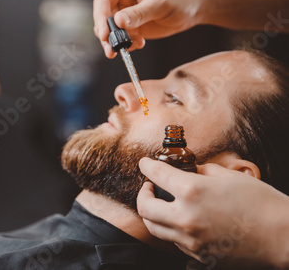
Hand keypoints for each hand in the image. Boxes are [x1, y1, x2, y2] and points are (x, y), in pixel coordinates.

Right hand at [93, 0, 208, 57]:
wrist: (197, 4)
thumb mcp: (161, 3)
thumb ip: (139, 13)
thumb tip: (117, 22)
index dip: (101, 17)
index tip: (104, 34)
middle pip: (103, 16)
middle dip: (106, 34)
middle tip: (110, 50)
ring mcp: (125, 11)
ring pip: (110, 29)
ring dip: (115, 42)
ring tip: (127, 48)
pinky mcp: (132, 25)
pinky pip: (121, 37)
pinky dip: (126, 44)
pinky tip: (139, 44)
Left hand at [136, 156, 288, 268]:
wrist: (283, 237)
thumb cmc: (260, 202)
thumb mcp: (228, 176)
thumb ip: (201, 171)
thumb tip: (188, 170)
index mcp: (192, 191)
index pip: (156, 174)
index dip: (146, 166)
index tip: (144, 164)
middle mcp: (186, 217)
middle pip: (144, 207)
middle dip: (142, 193)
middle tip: (149, 187)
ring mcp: (191, 239)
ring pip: (154, 228)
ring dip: (152, 213)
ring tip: (160, 204)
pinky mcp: (198, 254)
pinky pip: (173, 241)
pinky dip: (171, 228)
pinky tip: (181, 220)